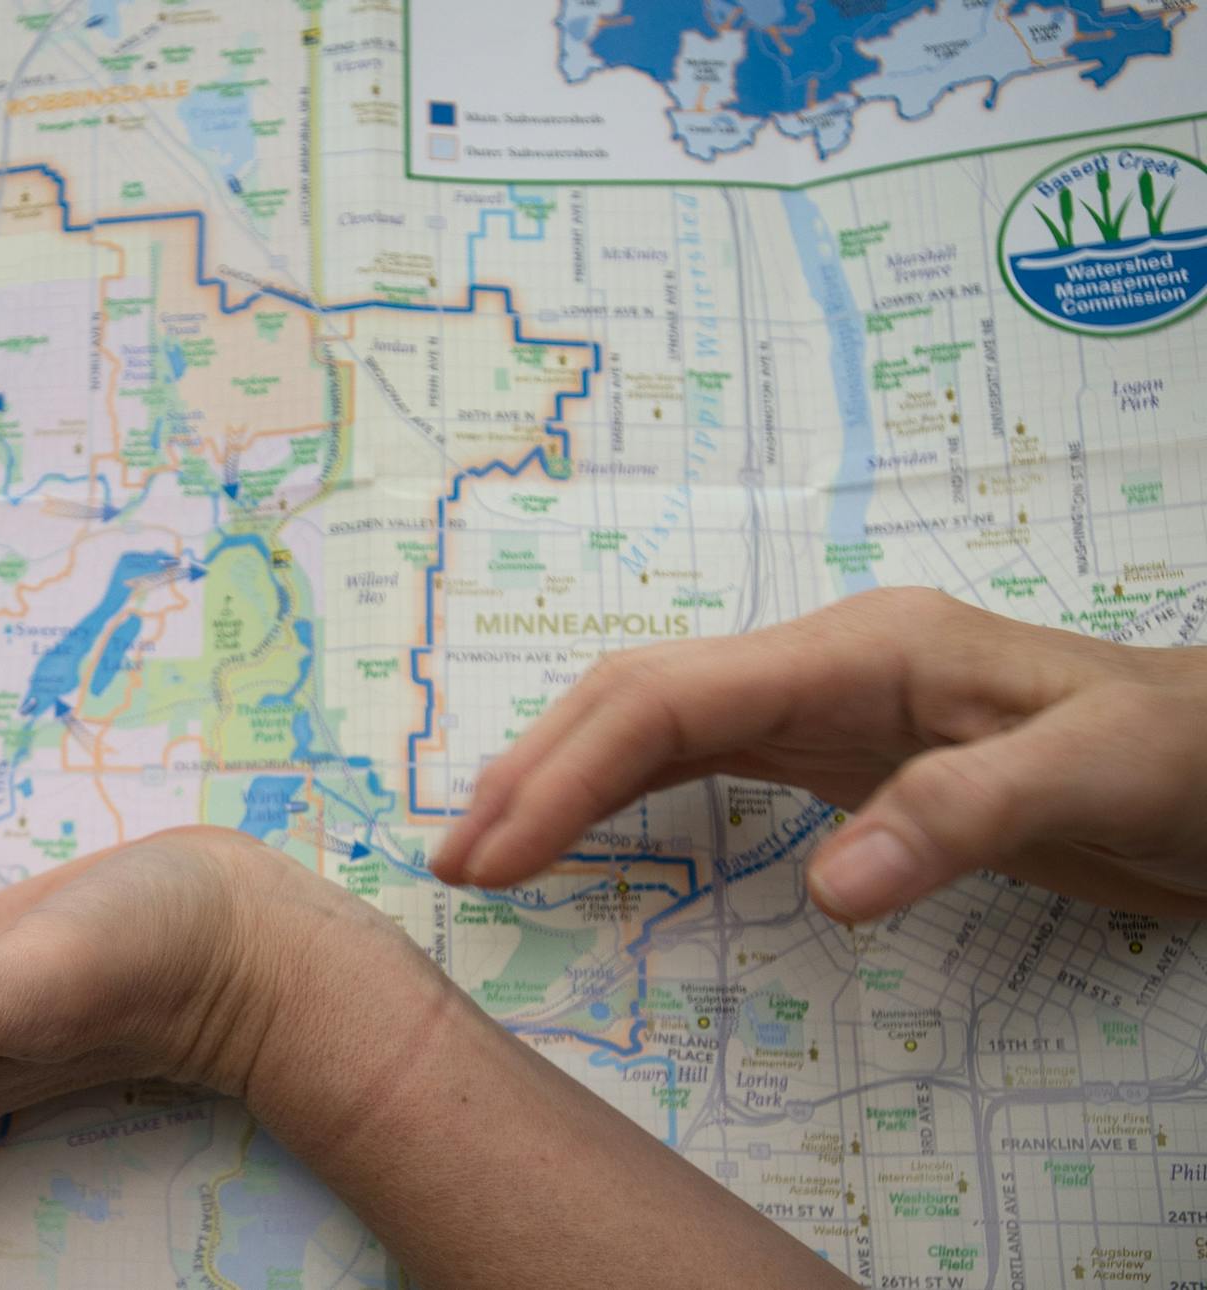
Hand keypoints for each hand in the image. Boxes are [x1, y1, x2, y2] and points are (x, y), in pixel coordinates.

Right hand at [432, 588, 1206, 922]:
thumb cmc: (1183, 757)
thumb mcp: (1094, 780)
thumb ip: (958, 821)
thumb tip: (829, 892)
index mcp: (863, 650)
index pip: (675, 700)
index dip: (572, 773)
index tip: (500, 850)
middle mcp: (825, 663)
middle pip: (638, 696)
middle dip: (537, 770)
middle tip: (457, 858)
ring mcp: (825, 702)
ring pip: (655, 722)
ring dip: (564, 778)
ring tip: (489, 847)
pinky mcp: (836, 748)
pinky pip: (699, 759)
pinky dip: (624, 793)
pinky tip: (585, 828)